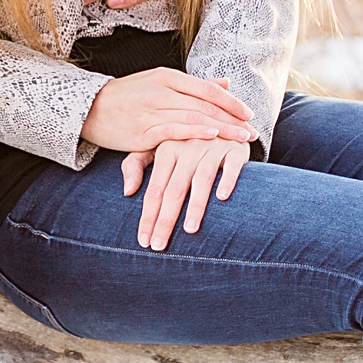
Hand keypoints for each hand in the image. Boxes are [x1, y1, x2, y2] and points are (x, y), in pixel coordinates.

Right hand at [80, 69, 257, 152]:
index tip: (249, 113)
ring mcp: (152, 110)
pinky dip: (195, 132)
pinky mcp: (142, 130)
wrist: (89, 108)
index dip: (231, 102)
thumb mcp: (160, 83)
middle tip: (253, 131)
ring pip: (194, 117)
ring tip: (241, 138)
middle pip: (205, 104)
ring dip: (221, 128)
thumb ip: (194, 86)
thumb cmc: (128, 97)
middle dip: (232, 118)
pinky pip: (174, 130)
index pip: (207, 89)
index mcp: (167, 77)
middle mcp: (162, 90)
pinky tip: (212, 136)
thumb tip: (225, 83)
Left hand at [121, 138, 249, 249]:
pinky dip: (228, 180)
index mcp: (166, 148)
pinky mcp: (235, 148)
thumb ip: (136, 164)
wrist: (221, 117)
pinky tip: (222, 198)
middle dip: (165, 220)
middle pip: (175, 189)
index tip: (144, 241)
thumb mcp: (157, 145)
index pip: (154, 189)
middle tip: (159, 246)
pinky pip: (232, 166)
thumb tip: (127, 191)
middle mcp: (188, 147)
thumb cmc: (185, 140)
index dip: (148, 216)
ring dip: (196, 205)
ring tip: (189, 230)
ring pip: (202, 179)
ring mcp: (212, 147)